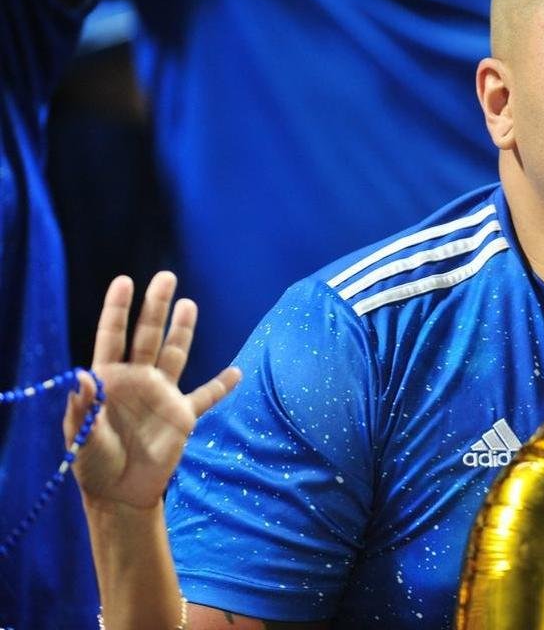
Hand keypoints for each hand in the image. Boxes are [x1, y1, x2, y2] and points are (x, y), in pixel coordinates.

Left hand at [63, 271, 241, 511]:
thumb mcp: (81, 435)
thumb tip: (80, 376)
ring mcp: (162, 395)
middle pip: (148, 335)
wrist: (120, 493)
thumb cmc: (93, 464)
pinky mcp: (183, 416)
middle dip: (156, 306)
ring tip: (188, 304)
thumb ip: (83, 406)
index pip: (113, 336)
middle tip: (166, 277)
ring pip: (175, 354)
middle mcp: (138, 379)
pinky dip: (222, 385)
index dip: (118, 309)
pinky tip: (236, 372)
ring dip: (183, 330)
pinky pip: (206, 396)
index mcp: (110, 380)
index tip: (125, 281)